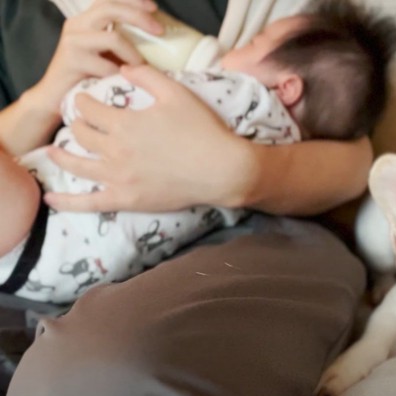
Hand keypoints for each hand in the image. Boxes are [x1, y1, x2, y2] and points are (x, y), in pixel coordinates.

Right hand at [33, 0, 162, 114]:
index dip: (133, 0)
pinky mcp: (71, 59)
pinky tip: (123, 82)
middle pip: (111, 8)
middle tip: (159, 30)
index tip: (154, 7)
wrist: (55, 96)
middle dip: (139, 17)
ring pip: (113, 37)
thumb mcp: (108, 54)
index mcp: (87, 20)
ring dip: (134, 54)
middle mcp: (77, 24)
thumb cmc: (88, 76)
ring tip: (142, 67)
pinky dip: (120, 74)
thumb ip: (125, 43)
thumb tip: (160, 42)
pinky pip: (106, 65)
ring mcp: (73, 40)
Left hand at [44, 65, 257, 211]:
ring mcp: (119, 177)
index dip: (82, 101)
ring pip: (77, 164)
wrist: (222, 169)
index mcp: (125, 123)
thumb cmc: (203, 130)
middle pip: (80, 134)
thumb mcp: (178, 93)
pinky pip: (89, 203)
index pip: (88, 108)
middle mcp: (115, 150)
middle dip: (76, 124)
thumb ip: (148, 76)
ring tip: (54, 151)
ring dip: (61, 155)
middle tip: (78, 122)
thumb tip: (125, 68)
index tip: (84, 99)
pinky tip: (50, 197)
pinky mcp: (127, 199)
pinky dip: (66, 201)